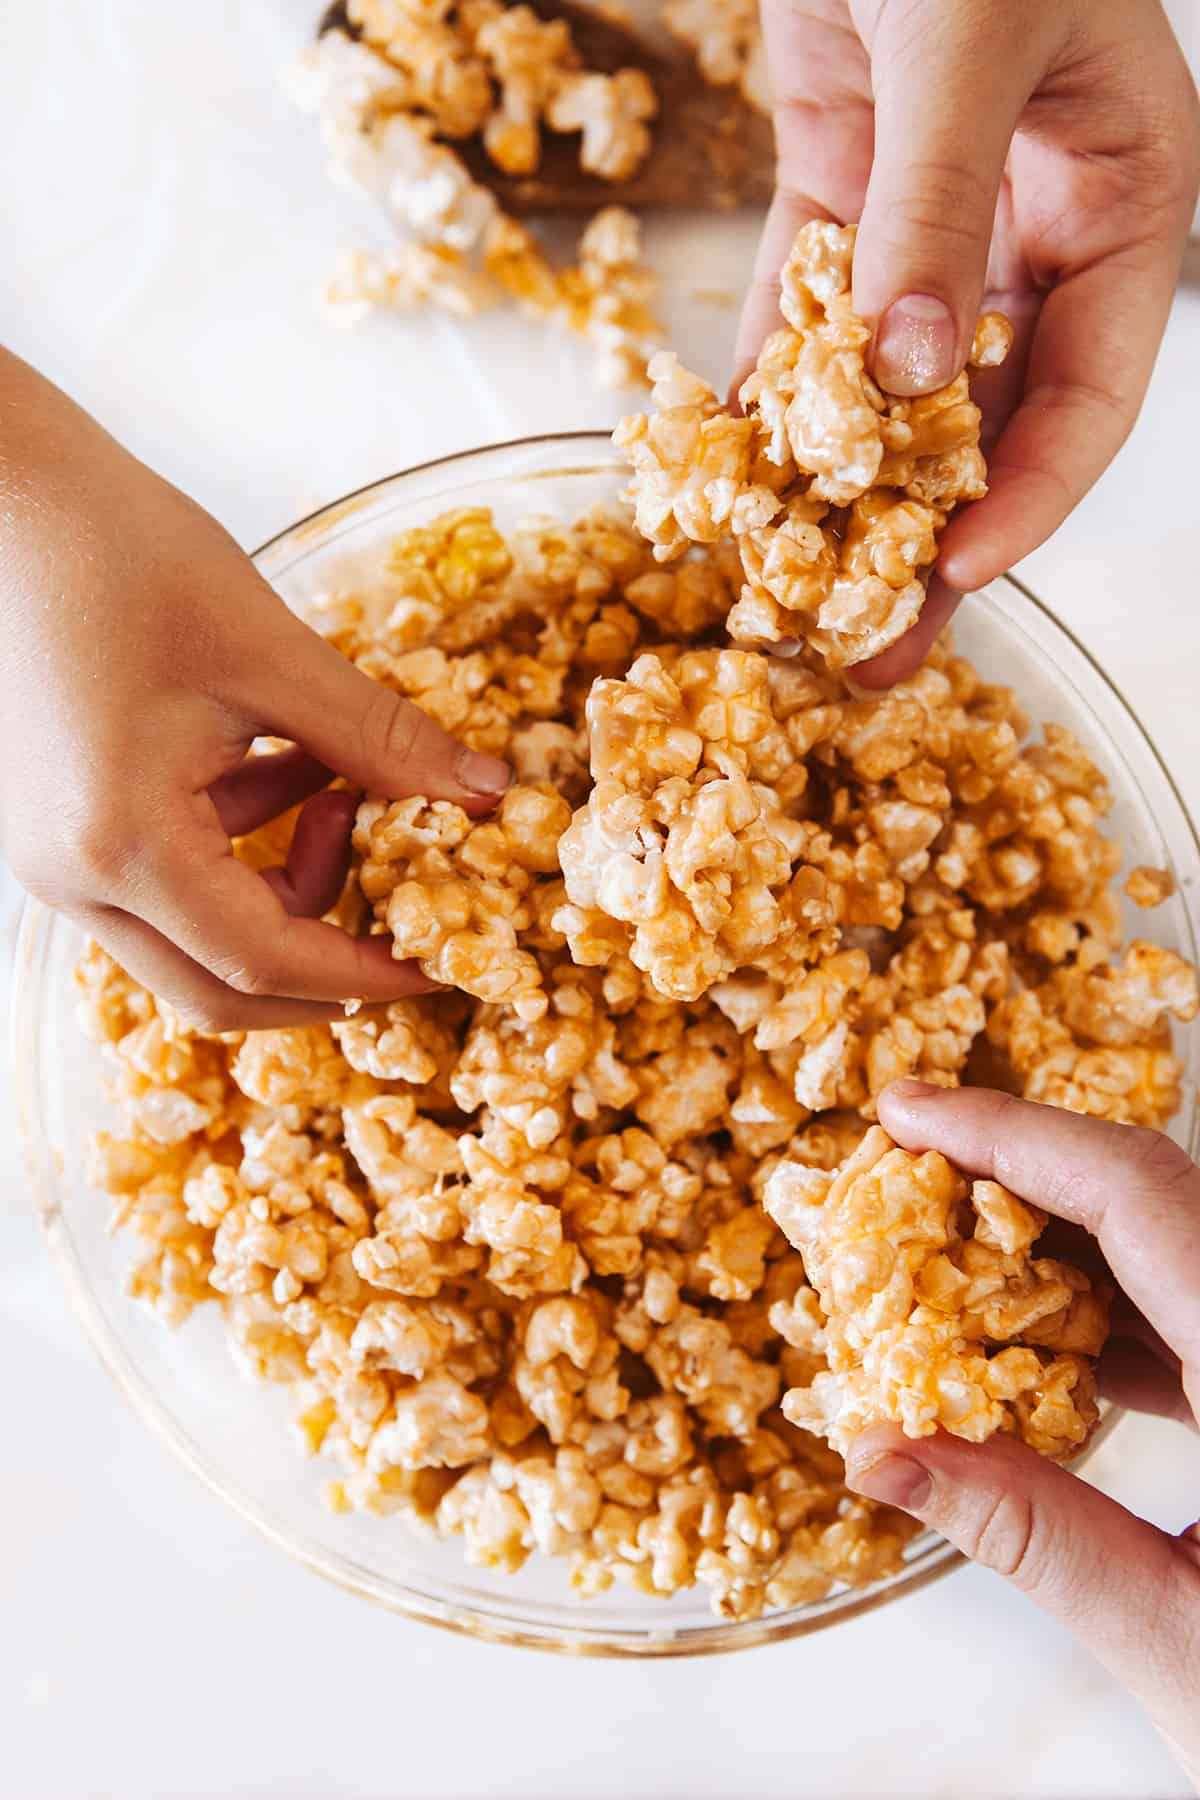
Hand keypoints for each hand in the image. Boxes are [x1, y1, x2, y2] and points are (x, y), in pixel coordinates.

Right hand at [0, 350, 510, 1029]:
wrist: (7, 490)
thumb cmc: (120, 555)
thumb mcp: (273, 654)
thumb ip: (382, 742)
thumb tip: (485, 797)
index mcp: (122, 844)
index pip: (260, 962)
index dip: (363, 975)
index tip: (437, 968)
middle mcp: (75, 874)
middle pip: (217, 985)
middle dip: (322, 964)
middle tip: (405, 918)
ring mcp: (60, 854)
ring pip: (195, 935)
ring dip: (288, 887)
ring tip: (343, 787)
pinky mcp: (66, 823)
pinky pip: (169, 876)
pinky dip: (245, 845)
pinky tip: (295, 766)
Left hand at [737, 0, 1199, 683]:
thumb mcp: (968, 40)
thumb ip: (937, 212)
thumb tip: (904, 380)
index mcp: (1125, 201)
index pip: (1091, 390)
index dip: (1027, 496)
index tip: (956, 574)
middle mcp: (1035, 230)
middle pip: (986, 422)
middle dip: (922, 541)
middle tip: (868, 654)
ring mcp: (934, 221)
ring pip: (888, 392)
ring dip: (835, 499)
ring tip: (788, 608)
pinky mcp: (841, 193)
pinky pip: (800, 318)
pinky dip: (764, 396)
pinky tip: (728, 484)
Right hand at [844, 1081, 1199, 1784]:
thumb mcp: (1181, 1646)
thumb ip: (1030, 1535)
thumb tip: (880, 1453)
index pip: (1136, 1196)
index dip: (1010, 1136)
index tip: (907, 1111)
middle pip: (1154, 1201)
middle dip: (1019, 1173)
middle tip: (907, 1171)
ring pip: (1172, 1250)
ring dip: (1054, 1247)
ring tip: (943, 1262)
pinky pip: (1193, 1312)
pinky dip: (1106, 1313)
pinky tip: (1033, 1351)